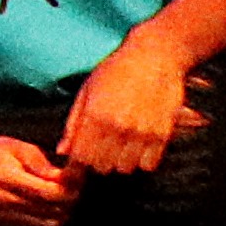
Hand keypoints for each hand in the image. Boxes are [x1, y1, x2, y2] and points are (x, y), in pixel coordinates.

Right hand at [0, 118, 77, 225]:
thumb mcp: (20, 148)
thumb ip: (43, 166)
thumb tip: (66, 180)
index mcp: (4, 177)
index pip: (49, 193)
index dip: (70, 189)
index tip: (78, 179)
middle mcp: (0, 199)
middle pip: (51, 211)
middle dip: (69, 200)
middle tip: (74, 187)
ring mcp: (0, 214)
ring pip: (47, 223)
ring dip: (61, 211)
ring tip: (62, 195)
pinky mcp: (2, 223)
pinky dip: (48, 217)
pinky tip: (48, 204)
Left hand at [60, 33, 192, 179]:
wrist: (155, 57)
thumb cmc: (117, 70)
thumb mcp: (87, 90)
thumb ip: (74, 123)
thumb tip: (63, 151)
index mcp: (94, 114)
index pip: (81, 157)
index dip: (79, 160)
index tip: (83, 154)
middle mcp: (117, 126)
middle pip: (102, 166)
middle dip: (98, 161)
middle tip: (102, 148)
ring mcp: (141, 132)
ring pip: (125, 168)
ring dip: (120, 162)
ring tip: (121, 145)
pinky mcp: (163, 135)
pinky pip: (149, 165)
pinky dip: (142, 161)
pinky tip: (138, 145)